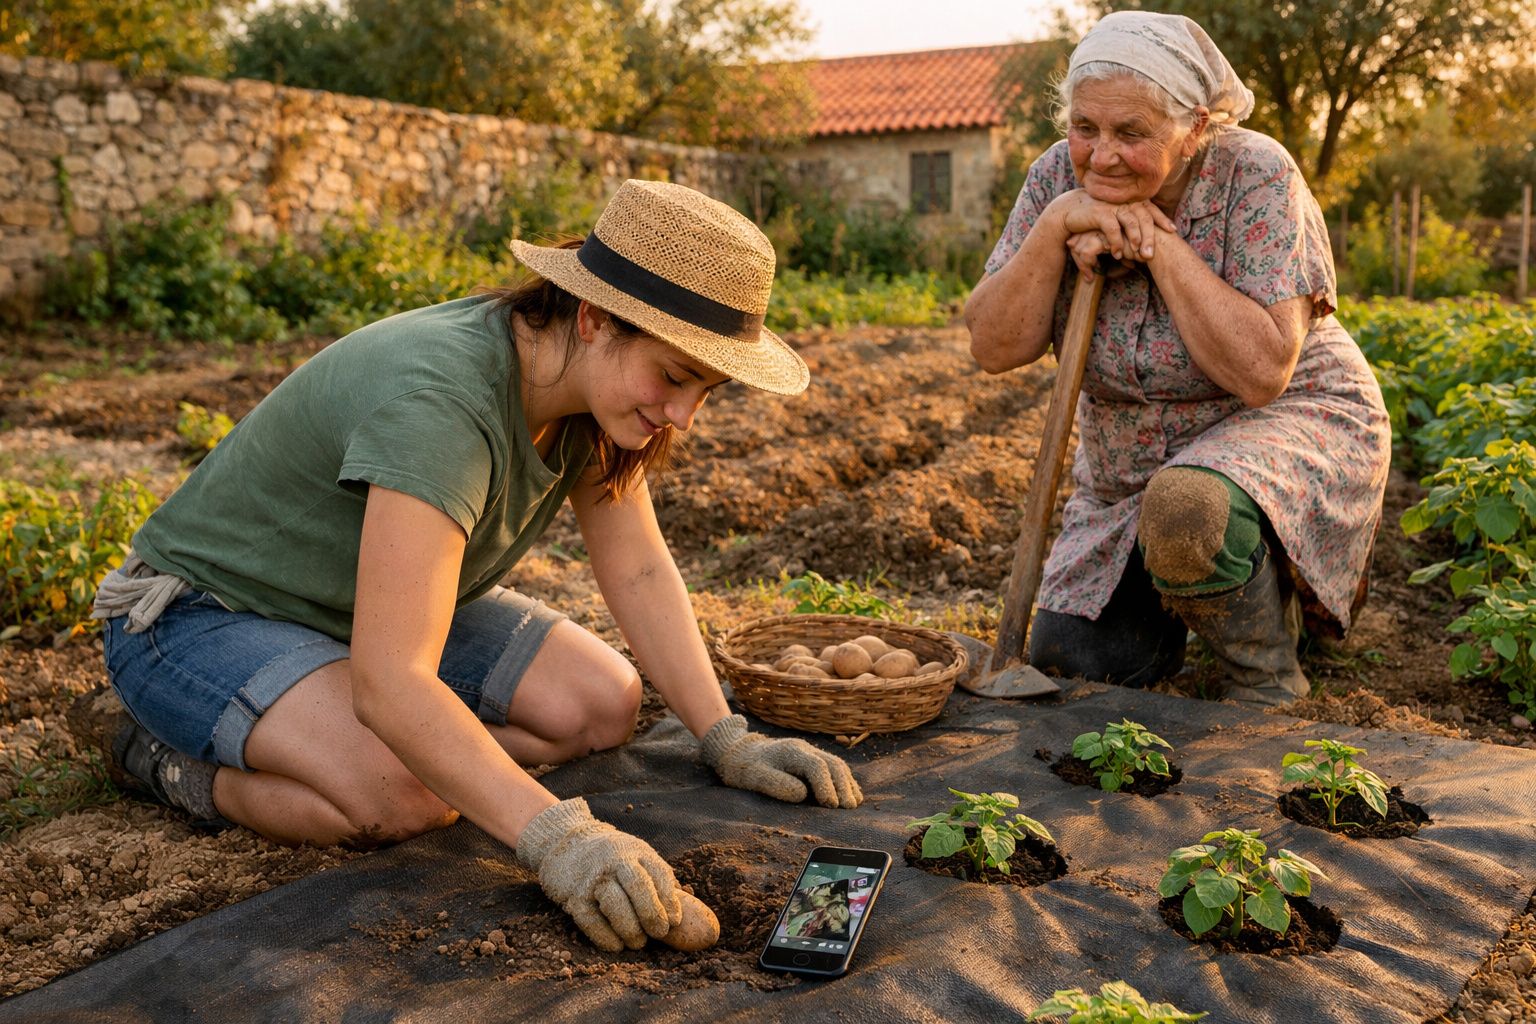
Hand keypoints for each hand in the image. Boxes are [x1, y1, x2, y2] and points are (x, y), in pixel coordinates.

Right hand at [517, 797, 681, 951]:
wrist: (568, 844)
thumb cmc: (614, 860)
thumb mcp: (638, 858)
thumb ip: (659, 882)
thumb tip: (685, 918)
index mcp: (637, 851)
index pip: (659, 873)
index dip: (670, 900)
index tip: (675, 922)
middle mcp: (615, 860)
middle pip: (638, 885)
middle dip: (652, 913)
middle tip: (660, 933)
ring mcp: (593, 877)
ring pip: (614, 903)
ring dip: (630, 928)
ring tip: (638, 942)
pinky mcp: (574, 895)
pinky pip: (590, 919)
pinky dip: (605, 936)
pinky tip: (617, 945)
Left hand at [700, 714, 862, 807]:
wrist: (737, 751)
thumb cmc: (744, 767)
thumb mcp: (753, 776)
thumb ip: (777, 784)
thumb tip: (802, 794)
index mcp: (791, 752)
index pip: (817, 766)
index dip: (826, 786)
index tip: (830, 805)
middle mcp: (804, 749)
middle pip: (833, 764)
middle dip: (842, 786)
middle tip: (848, 808)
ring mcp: (809, 752)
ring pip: (836, 764)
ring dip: (847, 783)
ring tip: (853, 804)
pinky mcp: (810, 759)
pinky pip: (834, 767)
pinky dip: (844, 780)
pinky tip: (850, 793)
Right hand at [1051, 190, 1175, 266]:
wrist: (1067, 211)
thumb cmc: (1093, 218)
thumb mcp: (1113, 218)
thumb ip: (1127, 225)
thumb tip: (1141, 245)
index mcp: (1129, 201)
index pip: (1150, 209)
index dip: (1162, 219)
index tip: (1172, 231)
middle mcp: (1123, 201)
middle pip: (1144, 217)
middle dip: (1150, 236)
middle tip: (1153, 254)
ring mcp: (1112, 205)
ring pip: (1131, 222)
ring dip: (1136, 240)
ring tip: (1139, 255)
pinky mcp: (1099, 212)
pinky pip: (1112, 228)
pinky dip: (1116, 242)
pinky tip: (1116, 254)